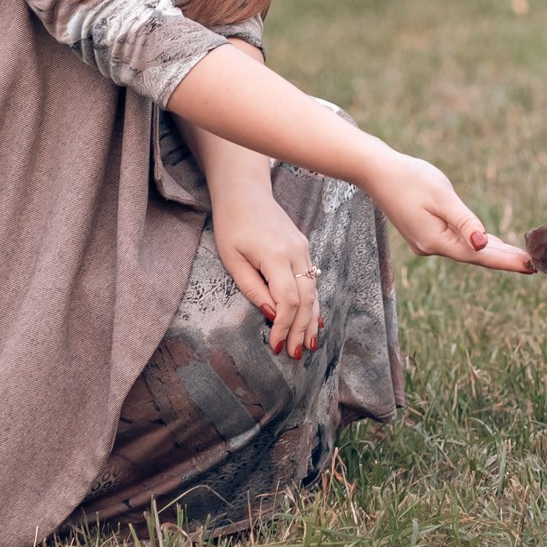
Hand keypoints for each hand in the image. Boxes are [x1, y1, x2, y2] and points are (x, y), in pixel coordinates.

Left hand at [211, 186, 324, 359]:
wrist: (245, 191)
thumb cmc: (231, 223)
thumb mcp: (232, 259)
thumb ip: (253, 288)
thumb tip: (271, 314)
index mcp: (276, 256)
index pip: (288, 300)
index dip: (284, 326)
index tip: (276, 345)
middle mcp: (296, 253)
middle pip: (306, 299)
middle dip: (301, 329)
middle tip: (295, 354)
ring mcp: (303, 249)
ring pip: (314, 291)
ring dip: (311, 320)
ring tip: (309, 345)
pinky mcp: (303, 248)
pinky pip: (312, 280)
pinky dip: (313, 302)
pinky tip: (314, 320)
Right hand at [362, 151, 534, 273]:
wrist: (375, 171)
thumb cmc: (409, 178)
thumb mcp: (441, 196)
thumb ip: (464, 221)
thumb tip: (483, 244)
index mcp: (436, 240)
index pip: (480, 256)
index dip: (507, 261)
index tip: (531, 266)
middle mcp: (430, 247)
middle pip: (474, 256)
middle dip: (504, 259)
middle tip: (534, 264)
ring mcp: (426, 241)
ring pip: (465, 250)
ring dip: (491, 252)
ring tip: (518, 257)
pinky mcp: (423, 233)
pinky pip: (456, 242)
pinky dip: (475, 243)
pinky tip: (488, 243)